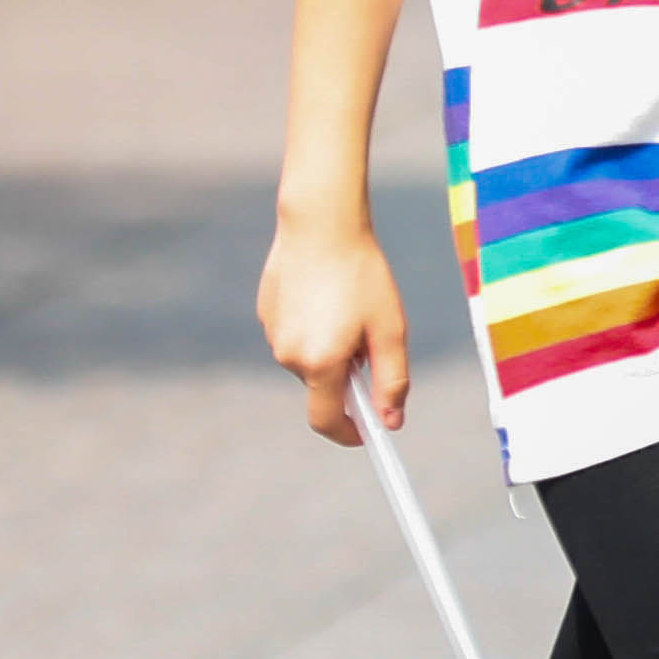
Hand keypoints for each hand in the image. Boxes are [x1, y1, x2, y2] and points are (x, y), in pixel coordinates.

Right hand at [260, 208, 409, 443]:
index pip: (327, 420)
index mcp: (320, 363)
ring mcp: (272, 334)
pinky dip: (315, 328)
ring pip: (308, 359)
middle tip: (371, 338)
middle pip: (322, 385)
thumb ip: (392, 380)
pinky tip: (328, 294)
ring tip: (349, 306)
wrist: (321, 224)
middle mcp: (288, 355)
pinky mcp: (266, 313)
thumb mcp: (390, 329)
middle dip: (348, 374)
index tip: (368, 434)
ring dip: (331, 349)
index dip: (349, 433)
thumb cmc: (362, 275)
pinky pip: (295, 334)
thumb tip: (392, 422)